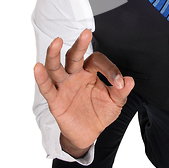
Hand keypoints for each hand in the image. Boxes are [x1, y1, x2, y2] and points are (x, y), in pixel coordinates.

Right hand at [34, 29, 133, 156]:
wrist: (89, 134)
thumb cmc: (100, 112)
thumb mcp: (115, 102)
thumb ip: (121, 91)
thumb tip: (130, 80)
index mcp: (90, 71)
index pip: (98, 61)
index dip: (110, 70)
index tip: (120, 83)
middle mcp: (75, 74)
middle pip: (74, 55)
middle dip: (80, 44)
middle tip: (86, 33)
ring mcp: (64, 85)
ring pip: (56, 67)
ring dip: (54, 54)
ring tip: (56, 42)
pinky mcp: (55, 99)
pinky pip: (47, 87)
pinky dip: (41, 78)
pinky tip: (38, 67)